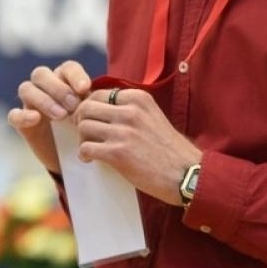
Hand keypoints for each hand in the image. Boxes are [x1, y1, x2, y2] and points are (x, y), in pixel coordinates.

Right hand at [7, 61, 92, 173]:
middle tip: (73, 105)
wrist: (76, 157)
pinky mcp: (21, 123)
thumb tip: (96, 97)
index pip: (67, 68)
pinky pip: (14, 115)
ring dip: (43, 99)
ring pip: (26, 89)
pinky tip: (35, 119)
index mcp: (65, 80)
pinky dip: (23, 115)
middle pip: (41, 74)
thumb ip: (93, 105)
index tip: (85, 89)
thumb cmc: (88, 131)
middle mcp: (44, 88)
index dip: (75, 75)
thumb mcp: (94, 117)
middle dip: (58, 88)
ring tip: (61, 116)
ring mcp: (30, 104)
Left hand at [75, 87, 201, 204]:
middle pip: (86, 108)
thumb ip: (128, 110)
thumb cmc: (167, 148)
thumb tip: (98, 108)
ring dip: (82, 139)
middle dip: (80, 121)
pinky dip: (84, 154)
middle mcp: (130, 111)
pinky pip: (86, 147)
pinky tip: (91, 159)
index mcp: (138, 99)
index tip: (91, 120)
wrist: (186, 173)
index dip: (89, 107)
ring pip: (83, 126)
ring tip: (90, 148)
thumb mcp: (151, 116)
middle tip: (85, 134)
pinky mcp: (118, 153)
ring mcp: (124, 132)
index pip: (98, 94)